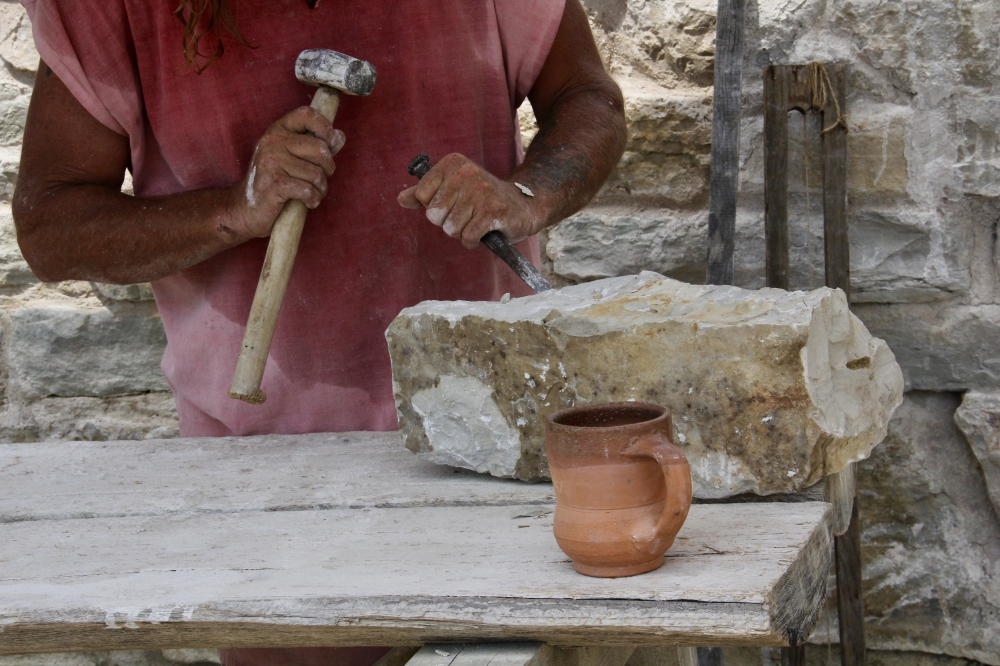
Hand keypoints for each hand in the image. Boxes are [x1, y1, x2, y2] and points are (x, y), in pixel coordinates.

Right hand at [227, 106, 344, 239]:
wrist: (247, 208)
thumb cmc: (276, 182)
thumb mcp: (293, 158)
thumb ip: (316, 145)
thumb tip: (339, 136)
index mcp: (278, 130)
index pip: (306, 114)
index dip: (325, 127)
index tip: (331, 144)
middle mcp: (273, 141)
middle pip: (320, 149)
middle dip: (328, 168)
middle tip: (320, 179)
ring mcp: (271, 161)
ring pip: (316, 173)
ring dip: (321, 189)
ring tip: (312, 193)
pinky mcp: (273, 183)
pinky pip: (308, 190)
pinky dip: (313, 199)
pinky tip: (309, 202)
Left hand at [397, 153, 541, 248]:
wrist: (521, 206)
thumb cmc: (481, 199)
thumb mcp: (453, 190)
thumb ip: (424, 194)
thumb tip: (401, 199)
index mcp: (453, 163)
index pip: (422, 196)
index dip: (435, 208)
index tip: (453, 203)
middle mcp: (467, 173)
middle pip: (434, 215)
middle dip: (448, 223)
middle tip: (466, 215)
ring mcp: (482, 191)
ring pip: (451, 228)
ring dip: (462, 232)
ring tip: (476, 222)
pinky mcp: (494, 210)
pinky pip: (468, 236)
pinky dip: (473, 241)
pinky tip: (483, 232)